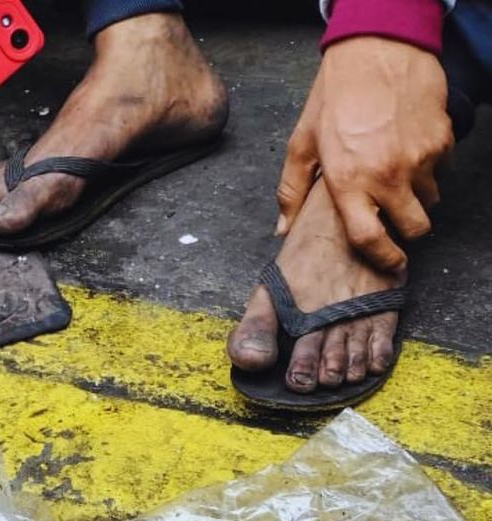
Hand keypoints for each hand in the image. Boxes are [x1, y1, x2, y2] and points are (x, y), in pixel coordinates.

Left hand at [276, 36, 452, 272]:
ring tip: (395, 174)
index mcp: (349, 182)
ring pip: (431, 198)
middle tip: (396, 219)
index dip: (384, 258)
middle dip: (408, 230)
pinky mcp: (442, 140)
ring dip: (417, 196)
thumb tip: (282, 229)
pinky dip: (430, 167)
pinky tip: (407, 148)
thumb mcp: (302, 144)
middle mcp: (388, 175)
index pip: (370, 238)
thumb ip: (292, 191)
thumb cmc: (334, 98)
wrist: (378, 52)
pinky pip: (442, 169)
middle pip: (416, 226)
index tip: (392, 265)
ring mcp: (420, 158)